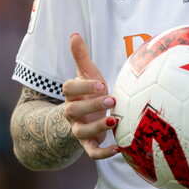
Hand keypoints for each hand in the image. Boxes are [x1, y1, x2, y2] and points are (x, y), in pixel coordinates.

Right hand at [61, 33, 119, 159]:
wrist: (86, 115)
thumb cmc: (89, 90)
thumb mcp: (86, 72)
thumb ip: (80, 55)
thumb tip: (74, 34)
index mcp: (71, 94)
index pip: (69, 89)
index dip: (83, 86)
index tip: (100, 83)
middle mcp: (72, 112)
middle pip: (73, 110)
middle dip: (92, 105)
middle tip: (112, 98)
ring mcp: (79, 128)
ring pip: (81, 132)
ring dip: (98, 127)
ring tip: (116, 120)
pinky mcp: (89, 143)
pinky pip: (92, 152)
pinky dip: (103, 153)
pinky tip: (119, 149)